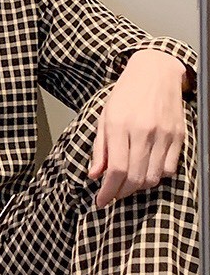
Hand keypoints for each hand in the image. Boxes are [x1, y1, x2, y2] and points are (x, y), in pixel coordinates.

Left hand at [89, 49, 186, 207]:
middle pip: (135, 178)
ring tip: (127, 184)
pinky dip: (156, 177)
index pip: (116, 169)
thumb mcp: (104, 118)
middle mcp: (143, 132)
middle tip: (112, 195)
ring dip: (138, 187)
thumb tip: (95, 176)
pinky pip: (170, 169)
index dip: (108, 191)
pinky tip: (146, 171)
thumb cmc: (125, 95)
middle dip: (121, 193)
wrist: (155, 72)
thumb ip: (99, 148)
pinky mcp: (179, 136)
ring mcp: (164, 135)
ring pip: (153, 177)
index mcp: (120, 126)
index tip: (100, 202)